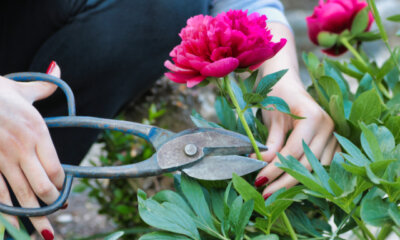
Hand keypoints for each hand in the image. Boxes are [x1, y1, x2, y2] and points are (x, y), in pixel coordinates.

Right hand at [0, 62, 63, 238]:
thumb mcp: (21, 89)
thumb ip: (44, 86)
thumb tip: (58, 69)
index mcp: (38, 132)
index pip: (57, 169)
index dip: (62, 185)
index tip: (62, 191)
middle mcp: (22, 149)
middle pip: (43, 188)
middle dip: (50, 205)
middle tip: (54, 213)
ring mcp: (1, 159)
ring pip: (22, 196)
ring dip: (32, 217)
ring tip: (42, 233)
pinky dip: (5, 211)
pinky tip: (12, 224)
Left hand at [252, 72, 338, 198]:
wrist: (287, 82)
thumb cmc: (276, 95)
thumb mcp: (271, 118)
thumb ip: (270, 143)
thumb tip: (263, 165)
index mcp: (313, 117)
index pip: (294, 151)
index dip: (276, 168)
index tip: (260, 180)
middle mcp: (328, 126)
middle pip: (307, 164)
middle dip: (285, 181)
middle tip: (266, 193)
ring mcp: (334, 135)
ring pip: (317, 168)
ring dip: (296, 181)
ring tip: (276, 190)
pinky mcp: (333, 142)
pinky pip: (323, 165)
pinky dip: (308, 175)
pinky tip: (292, 182)